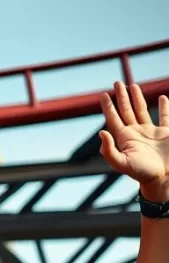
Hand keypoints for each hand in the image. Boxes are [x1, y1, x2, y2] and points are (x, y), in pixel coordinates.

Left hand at [100, 83, 168, 201]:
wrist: (163, 179)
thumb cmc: (141, 173)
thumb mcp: (121, 163)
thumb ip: (108, 150)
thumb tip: (100, 132)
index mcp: (124, 138)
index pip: (114, 118)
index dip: (108, 106)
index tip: (103, 94)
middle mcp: (136, 133)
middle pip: (126, 110)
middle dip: (121, 96)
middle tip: (117, 83)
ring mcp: (151, 132)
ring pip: (142, 110)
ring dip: (137, 98)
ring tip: (133, 85)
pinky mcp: (166, 133)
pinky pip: (166, 117)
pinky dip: (165, 107)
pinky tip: (163, 98)